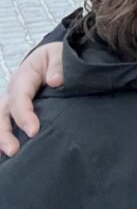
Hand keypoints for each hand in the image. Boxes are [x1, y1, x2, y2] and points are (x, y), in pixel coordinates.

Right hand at [0, 42, 62, 156]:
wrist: (52, 58)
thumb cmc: (55, 57)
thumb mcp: (59, 54)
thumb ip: (58, 65)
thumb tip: (55, 81)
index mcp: (23, 78)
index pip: (19, 98)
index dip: (24, 115)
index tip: (33, 131)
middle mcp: (13, 92)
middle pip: (2, 113)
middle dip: (3, 133)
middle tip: (13, 150)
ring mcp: (13, 103)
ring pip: (1, 120)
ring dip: (1, 138)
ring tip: (10, 155)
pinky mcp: (17, 112)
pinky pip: (8, 124)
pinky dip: (4, 138)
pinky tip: (7, 153)